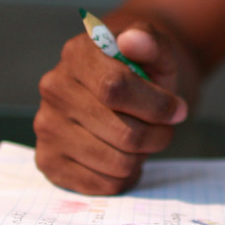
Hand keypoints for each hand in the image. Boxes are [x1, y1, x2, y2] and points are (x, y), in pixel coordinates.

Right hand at [34, 22, 188, 194]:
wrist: (122, 90)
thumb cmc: (142, 69)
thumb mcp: (157, 49)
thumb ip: (151, 40)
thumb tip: (134, 39)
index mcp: (77, 54)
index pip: (115, 88)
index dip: (156, 105)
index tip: (177, 109)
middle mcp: (54, 90)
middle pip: (122, 133)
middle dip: (157, 135)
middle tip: (163, 128)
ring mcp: (47, 127)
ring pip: (116, 163)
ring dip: (143, 157)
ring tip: (143, 139)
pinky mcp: (49, 161)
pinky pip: (102, 184)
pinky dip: (126, 176)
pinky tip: (126, 157)